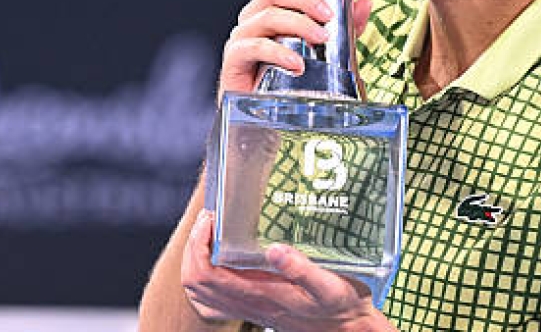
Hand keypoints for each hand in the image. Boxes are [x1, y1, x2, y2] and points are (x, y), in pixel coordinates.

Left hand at [182, 210, 393, 331]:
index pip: (206, 274)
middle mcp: (247, 303)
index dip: (198, 245)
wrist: (347, 331)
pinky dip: (206, 278)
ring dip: (197, 261)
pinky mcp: (253, 307)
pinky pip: (213, 299)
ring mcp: (247, 307)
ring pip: (200, 292)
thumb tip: (275, 249)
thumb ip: (302, 269)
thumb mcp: (330, 286)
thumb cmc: (341, 308)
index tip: (211, 220)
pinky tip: (221, 260)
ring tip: (211, 235)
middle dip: (193, 247)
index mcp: (260, 294)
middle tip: (209, 221)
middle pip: (195, 282)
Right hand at [219, 0, 371, 94]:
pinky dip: (279, 53)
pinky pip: (255, 47)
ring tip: (321, 39)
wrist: (272, 119)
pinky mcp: (235, 60)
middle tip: (329, 15)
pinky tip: (298, 65)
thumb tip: (364, 3)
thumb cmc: (295, 79)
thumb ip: (345, 26)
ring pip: (268, 16)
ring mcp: (242, 37)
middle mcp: (253, 17)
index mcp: (272, 7)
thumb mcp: (327, 49)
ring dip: (299, 25)